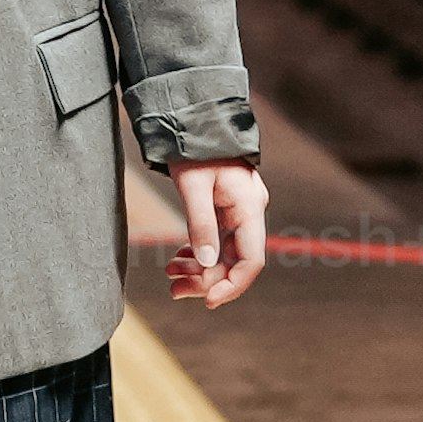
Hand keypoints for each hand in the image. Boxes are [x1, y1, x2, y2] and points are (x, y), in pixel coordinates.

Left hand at [165, 161, 265, 309]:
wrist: (194, 121)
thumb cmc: (195, 149)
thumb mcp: (193, 186)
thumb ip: (200, 224)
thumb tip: (205, 264)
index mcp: (249, 208)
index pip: (251, 260)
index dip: (232, 285)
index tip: (208, 300)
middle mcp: (248, 213)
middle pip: (235, 261)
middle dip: (206, 279)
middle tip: (175, 289)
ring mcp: (238, 213)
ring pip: (223, 253)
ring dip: (199, 269)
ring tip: (171, 274)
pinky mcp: (225, 211)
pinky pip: (217, 241)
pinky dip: (199, 253)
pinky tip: (180, 258)